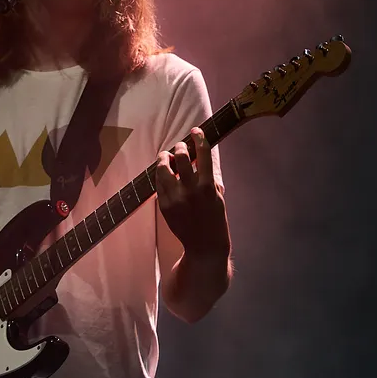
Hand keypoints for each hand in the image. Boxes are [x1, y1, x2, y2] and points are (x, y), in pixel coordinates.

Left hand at [155, 127, 228, 254]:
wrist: (205, 245)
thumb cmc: (215, 219)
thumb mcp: (218, 196)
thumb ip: (209, 177)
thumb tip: (200, 157)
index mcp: (208, 186)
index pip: (203, 154)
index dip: (199, 138)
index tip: (196, 131)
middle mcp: (191, 190)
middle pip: (179, 157)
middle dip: (178, 147)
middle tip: (179, 146)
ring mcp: (175, 199)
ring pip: (163, 169)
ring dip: (164, 159)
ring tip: (166, 158)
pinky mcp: (164, 206)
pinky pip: (158, 185)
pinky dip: (161, 177)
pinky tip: (165, 175)